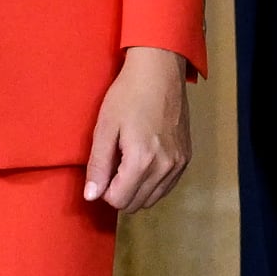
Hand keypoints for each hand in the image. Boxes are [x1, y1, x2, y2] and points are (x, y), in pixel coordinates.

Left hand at [85, 48, 192, 211]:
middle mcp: (164, 167)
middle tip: (113, 165)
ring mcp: (178, 164)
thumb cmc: (128, 95)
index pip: (119, 200)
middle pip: (136, 204)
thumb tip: (91, 196)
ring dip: (135, 190)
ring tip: (127, 163)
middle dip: (119, 192)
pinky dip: (152, 184)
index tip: (103, 170)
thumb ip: (98, 165)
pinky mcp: (186, 158)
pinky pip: (166, 187)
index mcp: (142, 160)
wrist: (160, 72)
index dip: (104, 190)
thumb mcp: (105, 128)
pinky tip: (143, 164)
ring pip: (152, 199)